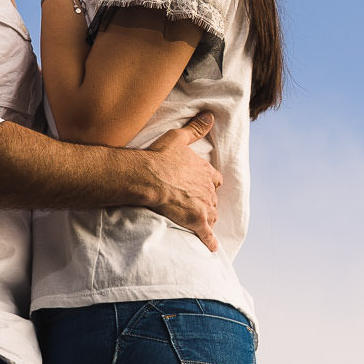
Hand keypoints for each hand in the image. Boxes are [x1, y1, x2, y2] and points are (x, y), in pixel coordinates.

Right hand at [138, 114, 221, 249]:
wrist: (148, 177)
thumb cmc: (160, 157)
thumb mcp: (179, 138)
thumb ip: (196, 128)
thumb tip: (211, 116)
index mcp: (205, 171)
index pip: (215, 179)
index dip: (210, 182)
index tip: (206, 185)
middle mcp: (208, 189)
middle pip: (213, 199)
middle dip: (207, 201)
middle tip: (196, 204)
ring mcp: (203, 206)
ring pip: (212, 215)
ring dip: (207, 218)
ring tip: (199, 221)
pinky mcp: (196, 221)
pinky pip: (207, 235)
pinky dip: (210, 242)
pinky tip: (211, 247)